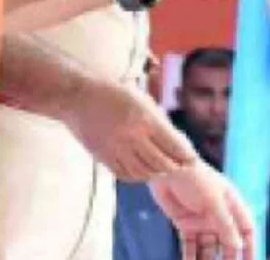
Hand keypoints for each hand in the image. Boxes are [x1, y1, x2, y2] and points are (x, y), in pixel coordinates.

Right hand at [53, 71, 195, 180]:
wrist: (77, 96)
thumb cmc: (111, 91)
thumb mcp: (140, 98)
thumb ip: (156, 118)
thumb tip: (173, 137)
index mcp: (145, 118)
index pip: (172, 144)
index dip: (185, 154)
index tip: (192, 159)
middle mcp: (133, 135)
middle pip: (160, 162)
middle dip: (174, 167)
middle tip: (181, 168)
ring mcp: (117, 148)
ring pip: (143, 171)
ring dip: (156, 173)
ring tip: (163, 171)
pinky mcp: (103, 156)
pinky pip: (124, 174)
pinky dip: (136, 176)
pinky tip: (141, 173)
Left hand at [149, 162, 255, 259]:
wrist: (166, 167)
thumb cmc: (195, 177)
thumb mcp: (214, 201)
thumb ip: (225, 225)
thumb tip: (238, 247)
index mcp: (232, 206)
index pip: (246, 231)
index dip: (249, 248)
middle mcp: (219, 215)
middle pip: (227, 244)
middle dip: (227, 259)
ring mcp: (202, 221)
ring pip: (208, 248)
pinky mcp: (185, 224)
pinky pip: (190, 246)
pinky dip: (191, 257)